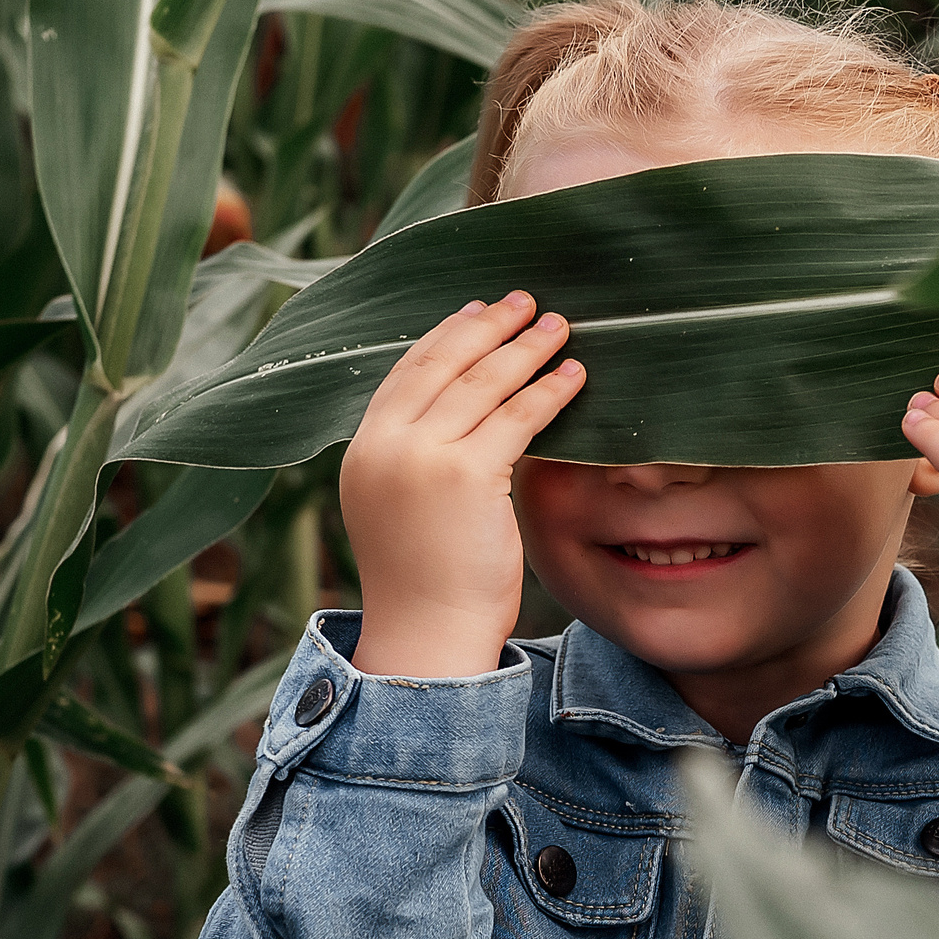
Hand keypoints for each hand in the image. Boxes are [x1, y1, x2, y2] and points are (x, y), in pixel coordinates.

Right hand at [339, 290, 583, 676]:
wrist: (426, 636)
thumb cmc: (424, 584)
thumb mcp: (402, 508)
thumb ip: (416, 461)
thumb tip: (458, 419)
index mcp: (364, 450)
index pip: (407, 372)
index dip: (446, 336)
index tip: (477, 312)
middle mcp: (385, 446)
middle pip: (442, 363)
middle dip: (488, 326)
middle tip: (525, 302)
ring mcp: (422, 458)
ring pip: (483, 384)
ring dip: (525, 349)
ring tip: (559, 328)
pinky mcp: (465, 476)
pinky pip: (517, 417)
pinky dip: (549, 391)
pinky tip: (574, 376)